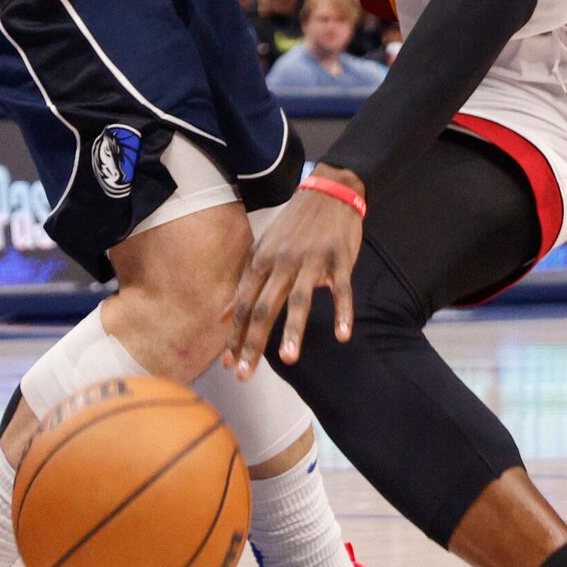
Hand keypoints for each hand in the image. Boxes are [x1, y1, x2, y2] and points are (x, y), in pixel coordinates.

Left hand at [226, 174, 363, 376]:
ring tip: (288, 360)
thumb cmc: (294, 227)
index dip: (235, 336)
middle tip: (246, 374)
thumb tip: (223, 316)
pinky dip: (343, 312)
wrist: (328, 192)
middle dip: (253, 343)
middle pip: (263, 308)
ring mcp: (311, 261)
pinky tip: (343, 335)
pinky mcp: (339, 259)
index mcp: (261, 262)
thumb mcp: (263, 250)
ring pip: (300, 300)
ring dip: (293, 331)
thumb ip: (245, 284)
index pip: (244, 305)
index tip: (229, 364)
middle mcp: (282, 263)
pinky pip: (341, 289)